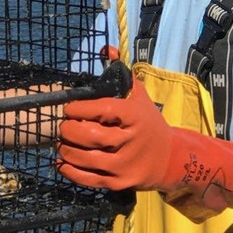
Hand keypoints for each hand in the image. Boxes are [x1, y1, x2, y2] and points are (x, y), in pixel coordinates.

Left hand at [57, 78, 174, 190]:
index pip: (102, 109)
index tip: (69, 108)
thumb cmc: (148, 123)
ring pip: (85, 158)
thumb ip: (122, 75)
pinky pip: (88, 179)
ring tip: (61, 142)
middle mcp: (131, 140)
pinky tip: (62, 162)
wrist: (171, 159)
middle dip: (69, 130)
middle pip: (90, 136)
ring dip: (66, 149)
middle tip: (63, 126)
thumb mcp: (140, 96)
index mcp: (135, 116)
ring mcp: (125, 164)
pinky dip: (70, 171)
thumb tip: (106, 50)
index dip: (80, 109)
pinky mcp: (120, 182)